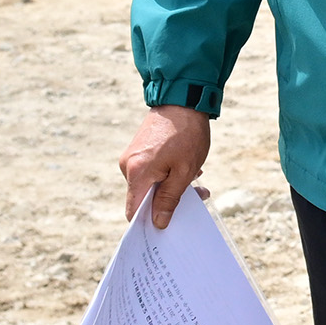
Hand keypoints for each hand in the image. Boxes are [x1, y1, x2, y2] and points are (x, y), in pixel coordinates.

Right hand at [119, 105, 210, 228]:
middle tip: (197, 196)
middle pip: (143, 198)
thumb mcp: (184, 171)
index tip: (168, 226)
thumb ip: (170, 199)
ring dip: (173, 185)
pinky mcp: (138, 149)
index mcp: (137, 174)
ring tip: (197, 177)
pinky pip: (150, 171)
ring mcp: (131, 157)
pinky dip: (168, 173)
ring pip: (150, 184)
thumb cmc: (187, 134)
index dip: (148, 222)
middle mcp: (128, 166)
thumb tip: (158, 223)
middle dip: (169, 201)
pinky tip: (189, 167)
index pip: (134, 211)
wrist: (183, 98)